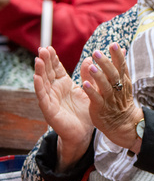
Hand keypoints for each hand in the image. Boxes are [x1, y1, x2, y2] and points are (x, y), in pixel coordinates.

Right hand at [33, 46, 93, 170]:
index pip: (56, 69)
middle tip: (43, 48)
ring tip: (38, 59)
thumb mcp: (88, 90)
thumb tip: (90, 58)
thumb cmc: (85, 111)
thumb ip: (89, 75)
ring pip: (43, 83)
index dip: (53, 59)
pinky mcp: (49, 110)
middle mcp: (55, 90)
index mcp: (64, 85)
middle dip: (45, 61)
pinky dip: (39, 87)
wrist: (84, 133)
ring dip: (39, 71)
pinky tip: (36, 78)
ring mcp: (50, 100)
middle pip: (48, 73)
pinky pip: (43, 97)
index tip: (50, 47)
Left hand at [80, 43, 141, 151]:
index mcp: (123, 81)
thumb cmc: (120, 100)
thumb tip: (120, 48)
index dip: (118, 56)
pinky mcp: (100, 108)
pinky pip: (96, 99)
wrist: (122, 123)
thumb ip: (118, 65)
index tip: (114, 45)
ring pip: (105, 86)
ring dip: (98, 76)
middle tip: (97, 52)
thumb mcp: (122, 82)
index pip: (122, 66)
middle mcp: (117, 89)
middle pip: (113, 74)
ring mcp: (109, 99)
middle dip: (106, 63)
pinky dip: (91, 91)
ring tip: (91, 66)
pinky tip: (85, 84)